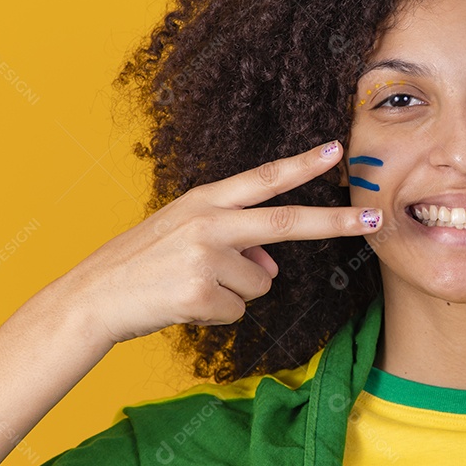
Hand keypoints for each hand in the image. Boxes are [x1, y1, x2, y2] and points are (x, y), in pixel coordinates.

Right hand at [60, 140, 382, 344]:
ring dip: (235, 293)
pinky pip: (238, 310)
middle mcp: (209, 222)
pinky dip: (217, 315)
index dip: (302, 164)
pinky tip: (184, 304)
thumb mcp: (187, 238)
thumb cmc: (143, 265)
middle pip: (287, 222)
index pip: (264, 178)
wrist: (91, 299)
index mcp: (205, 201)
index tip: (337, 150)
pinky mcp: (200, 292)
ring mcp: (205, 256)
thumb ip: (234, 242)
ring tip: (191, 287)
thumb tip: (272, 269)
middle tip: (374, 220)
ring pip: (260, 283)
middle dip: (336, 222)